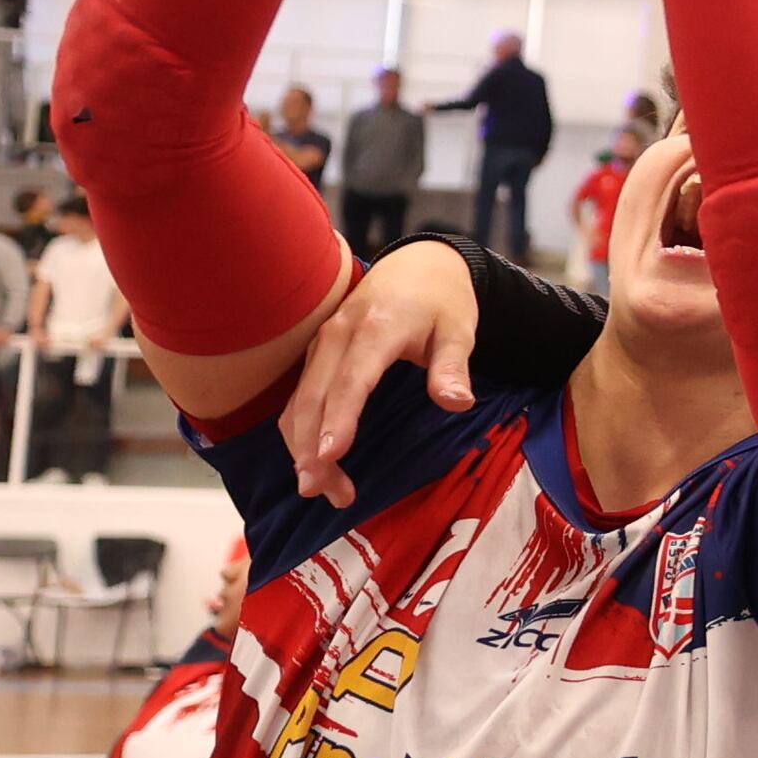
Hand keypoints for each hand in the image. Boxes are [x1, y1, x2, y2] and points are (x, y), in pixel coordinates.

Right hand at [279, 238, 481, 510]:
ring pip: (298, 402)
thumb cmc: (442, 302)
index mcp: (375, 329)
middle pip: (314, 400)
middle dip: (311, 449)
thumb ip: (453, 366)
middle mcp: (337, 337)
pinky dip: (300, 431)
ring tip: (319, 489)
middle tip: (322, 492)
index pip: (351, 382)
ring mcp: (321, 345)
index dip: (338, 420)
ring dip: (301, 447)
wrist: (418, 265)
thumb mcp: (460, 330)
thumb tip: (457, 403)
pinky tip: (311, 460)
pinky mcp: (316, 355)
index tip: (327, 456)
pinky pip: (298, 397)